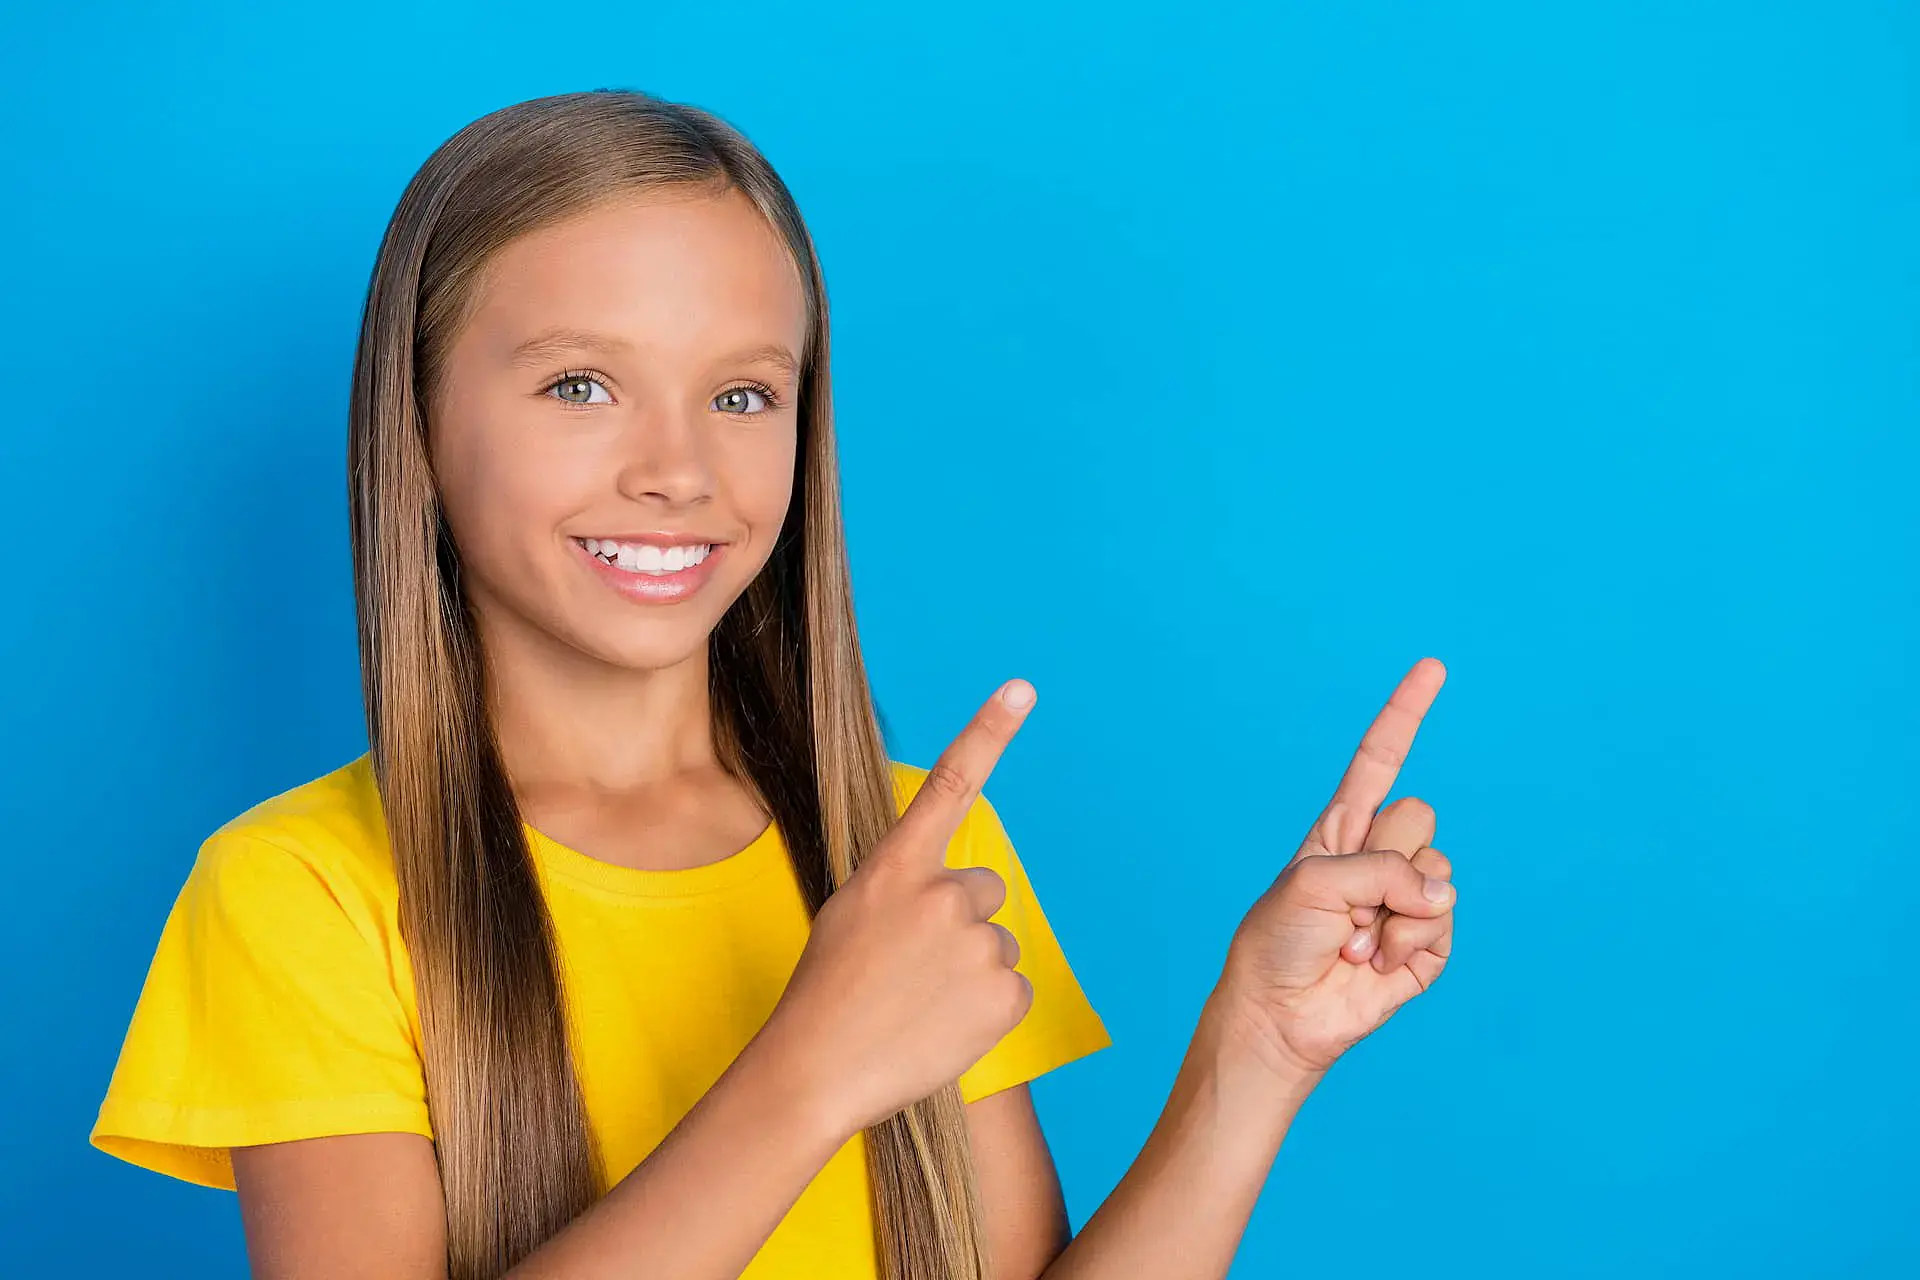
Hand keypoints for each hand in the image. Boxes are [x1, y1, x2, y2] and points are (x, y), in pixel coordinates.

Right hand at [765, 679, 1038, 1135]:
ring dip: (970, 972)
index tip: (1022, 689)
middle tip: (915, 969)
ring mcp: (977, 943)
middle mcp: (943, 894)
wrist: (817, 1071)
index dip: (989, 732)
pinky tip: (941, 1029)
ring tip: (918, 1006)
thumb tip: (958, 896)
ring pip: (997, 945)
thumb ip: (905, 888)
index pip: (950, 784)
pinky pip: (1012, 991)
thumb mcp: (851, 915)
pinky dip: (986, 1013)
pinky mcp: (1004, 994)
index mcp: (896, 867)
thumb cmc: (827, 995)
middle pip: (987, 891)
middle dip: (963, 923)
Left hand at [1218, 658, 1455, 1082]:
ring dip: (1394, 913)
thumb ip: (1381, 870)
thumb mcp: (1313, 881)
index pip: (1380, 759)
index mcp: (1341, 828)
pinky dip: (1408, 944)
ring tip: (1353, 941)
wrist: (1280, 1013)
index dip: (1406, 714)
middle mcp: (1378, 856)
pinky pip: (1445, 922)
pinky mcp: (1425, 944)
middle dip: (1387, 858)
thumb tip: (1441, 895)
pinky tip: (1374, 966)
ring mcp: (1405, 900)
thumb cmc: (1278, 941)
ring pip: (1439, 873)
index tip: (1433, 668)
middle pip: (1420, 816)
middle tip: (1348, 902)